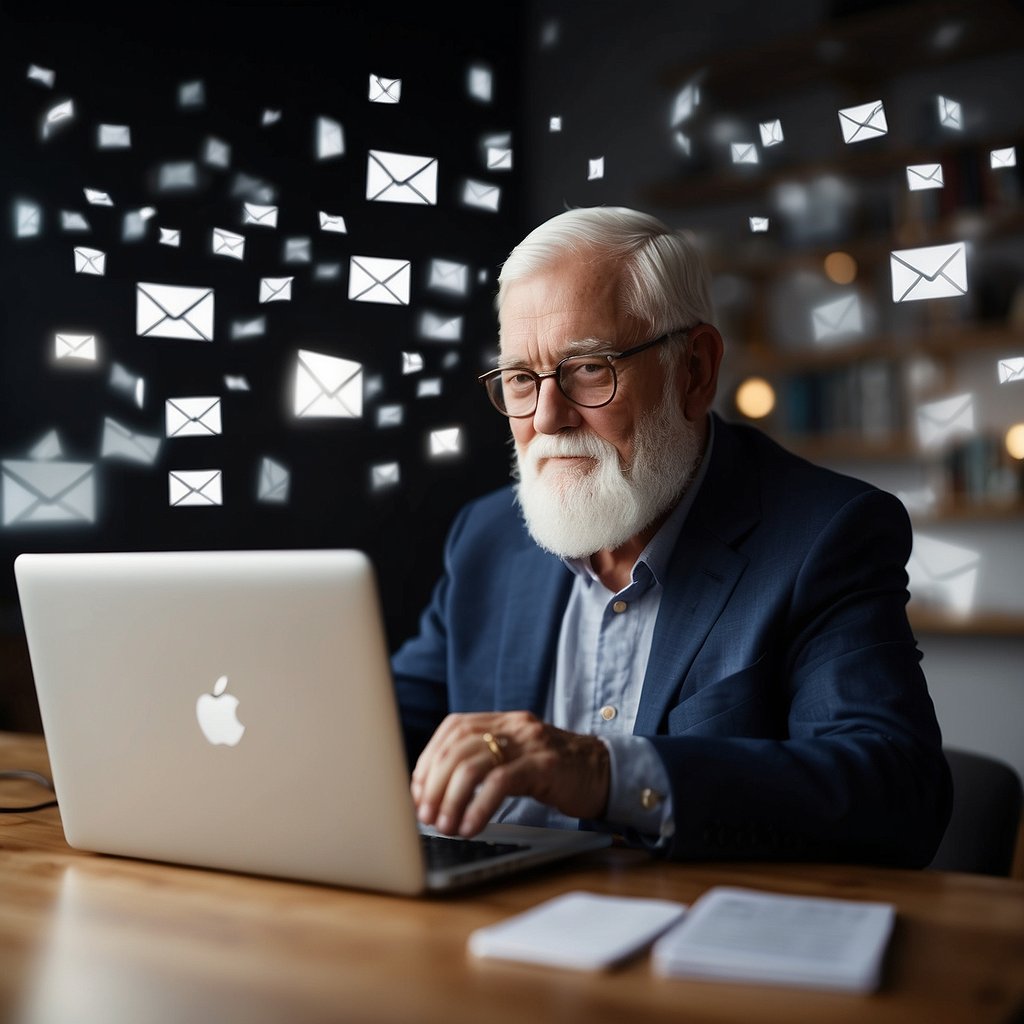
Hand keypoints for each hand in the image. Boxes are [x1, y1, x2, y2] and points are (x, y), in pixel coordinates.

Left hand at [410, 711, 609, 837]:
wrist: (606, 772)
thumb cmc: (557, 773)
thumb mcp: (518, 758)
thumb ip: (486, 762)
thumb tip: (437, 791)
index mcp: (503, 720)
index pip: (454, 728)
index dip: (429, 758)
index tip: (417, 790)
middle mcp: (514, 725)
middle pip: (458, 746)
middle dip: (433, 783)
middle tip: (425, 815)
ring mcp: (530, 743)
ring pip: (473, 764)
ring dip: (450, 799)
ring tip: (444, 826)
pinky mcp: (545, 765)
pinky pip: (500, 783)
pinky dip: (478, 807)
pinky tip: (470, 827)